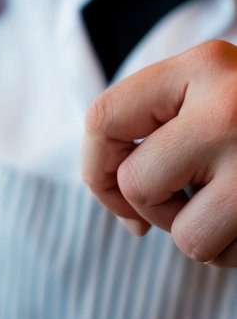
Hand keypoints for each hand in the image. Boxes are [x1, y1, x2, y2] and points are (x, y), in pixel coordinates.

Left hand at [82, 40, 236, 266]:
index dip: (96, 169)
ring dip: (202, 234)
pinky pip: (219, 254)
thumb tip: (117, 201)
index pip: (104, 118)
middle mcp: (228, 102)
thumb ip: (165, 127)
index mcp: (206, 64)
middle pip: (134, 183)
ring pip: (180, 232)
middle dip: (156, 208)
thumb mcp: (217, 102)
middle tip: (198, 197)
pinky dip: (233, 251)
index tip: (118, 196)